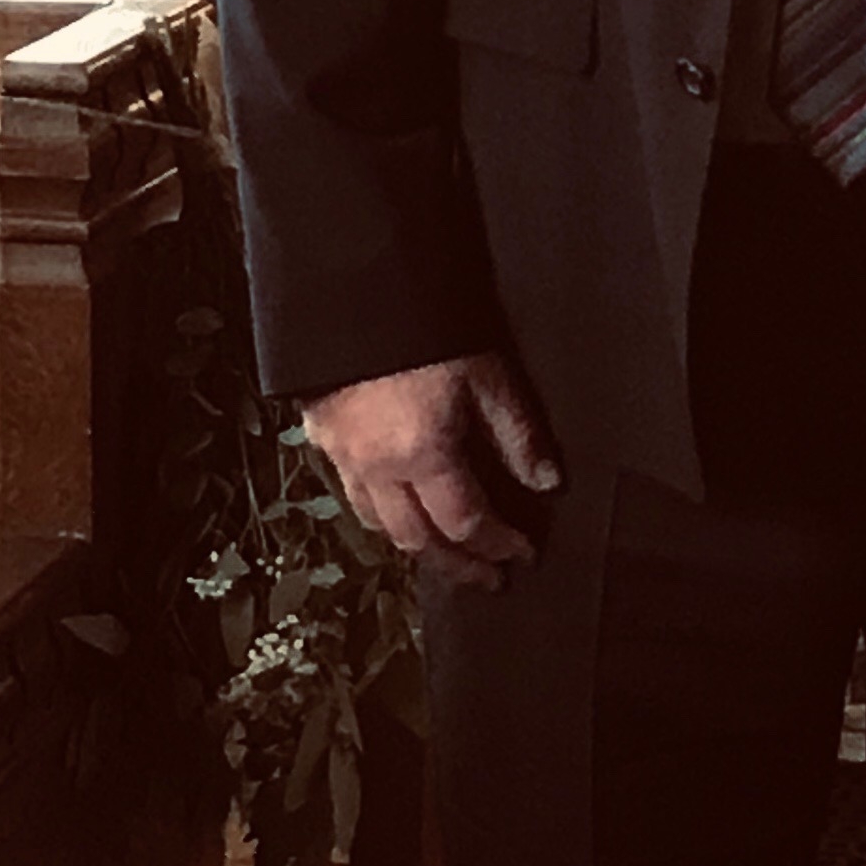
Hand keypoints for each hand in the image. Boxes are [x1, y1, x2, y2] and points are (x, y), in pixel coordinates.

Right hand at [303, 351, 561, 591]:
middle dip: (455, 566)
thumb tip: (546, 483)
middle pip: (416, 542)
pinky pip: (349, 491)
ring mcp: (341, 454)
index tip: (523, 556)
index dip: (497, 546)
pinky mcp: (319, 433)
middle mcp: (375, 467)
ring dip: (414, 544)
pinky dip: (379, 510)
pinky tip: (397, 505)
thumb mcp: (488, 376)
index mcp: (422, 455)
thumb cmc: (426, 327)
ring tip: (445, 551)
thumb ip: (517, 435)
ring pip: (377, 523)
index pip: (466, 524)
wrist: (354, 287)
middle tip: (486, 579)